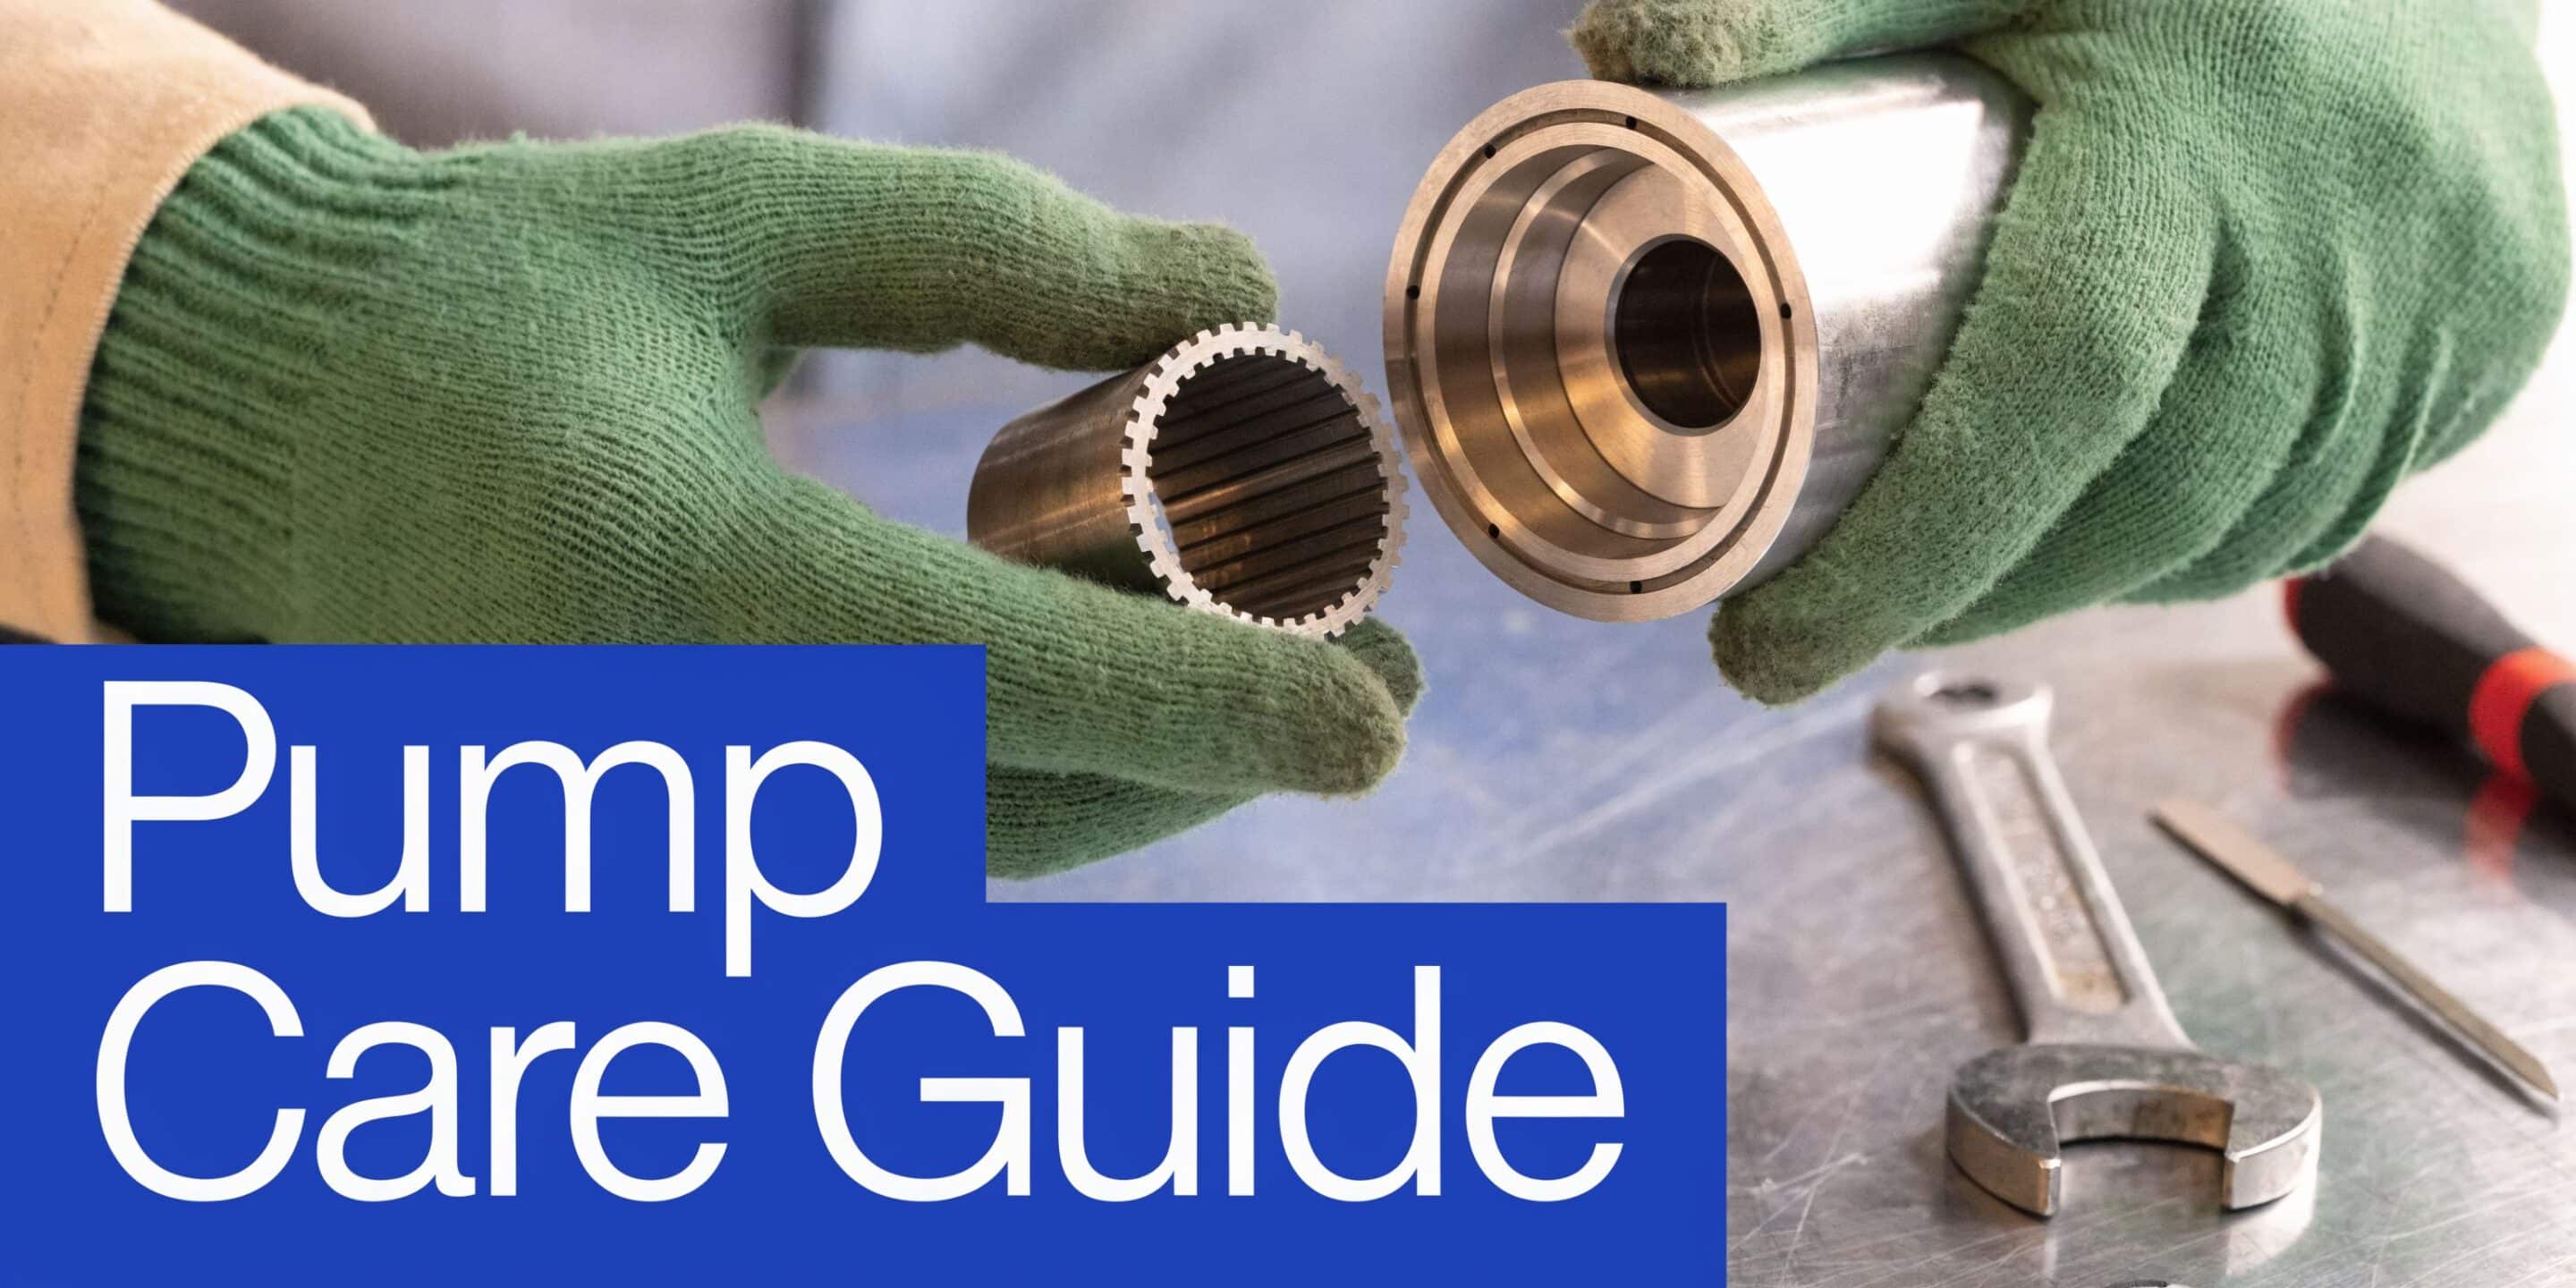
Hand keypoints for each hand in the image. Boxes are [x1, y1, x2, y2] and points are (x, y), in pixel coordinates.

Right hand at [76, 109, 1421, 875]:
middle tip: (1373, 701)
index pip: (998, 676)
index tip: (1374, 717)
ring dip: (1136, 800)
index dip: (1212, 712)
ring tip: (1276, 711)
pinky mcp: (648, 858)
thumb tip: (1230, 280)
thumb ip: (989, 244)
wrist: (275, 442)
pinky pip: (882, 870)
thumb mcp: (736, 216)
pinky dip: (1024, 811)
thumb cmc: (496, 303)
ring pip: (960, 865)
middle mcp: (667, 749)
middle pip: (1015, 805)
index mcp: (679, 577)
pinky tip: (1115, 740)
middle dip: (1216, 769)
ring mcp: (650, 832)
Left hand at [1570, 0, 2568, 701]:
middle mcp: (2338, 228)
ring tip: (1966, 575)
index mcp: (2189, 132)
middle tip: (1844, 609)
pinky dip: (2221, 539)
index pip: (2044, 398)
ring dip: (2092, 583)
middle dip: (1976, 592)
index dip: (1905, 554)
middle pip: (2142, 500)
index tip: (1767, 651)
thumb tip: (1620, 57)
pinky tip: (2128, 532)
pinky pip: (2349, 490)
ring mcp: (2446, 283)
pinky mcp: (2498, 312)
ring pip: (2247, 525)